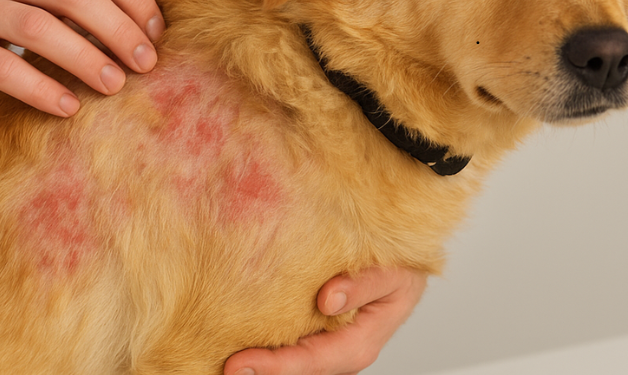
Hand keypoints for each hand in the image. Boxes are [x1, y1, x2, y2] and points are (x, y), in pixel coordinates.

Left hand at [224, 268, 426, 374]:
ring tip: (222, 356)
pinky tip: (239, 333)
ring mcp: (325, 342)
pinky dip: (265, 340)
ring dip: (260, 359)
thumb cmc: (402, 270)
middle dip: (260, 369)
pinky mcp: (314, 328)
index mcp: (358, 343)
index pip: (311, 360)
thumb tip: (328, 300)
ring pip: (290, 357)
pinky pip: (287, 339)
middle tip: (224, 365)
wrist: (405, 263)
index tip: (240, 363)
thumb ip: (363, 285)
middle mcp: (339, 349)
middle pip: (295, 367)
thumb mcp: (393, 274)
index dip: (276, 366)